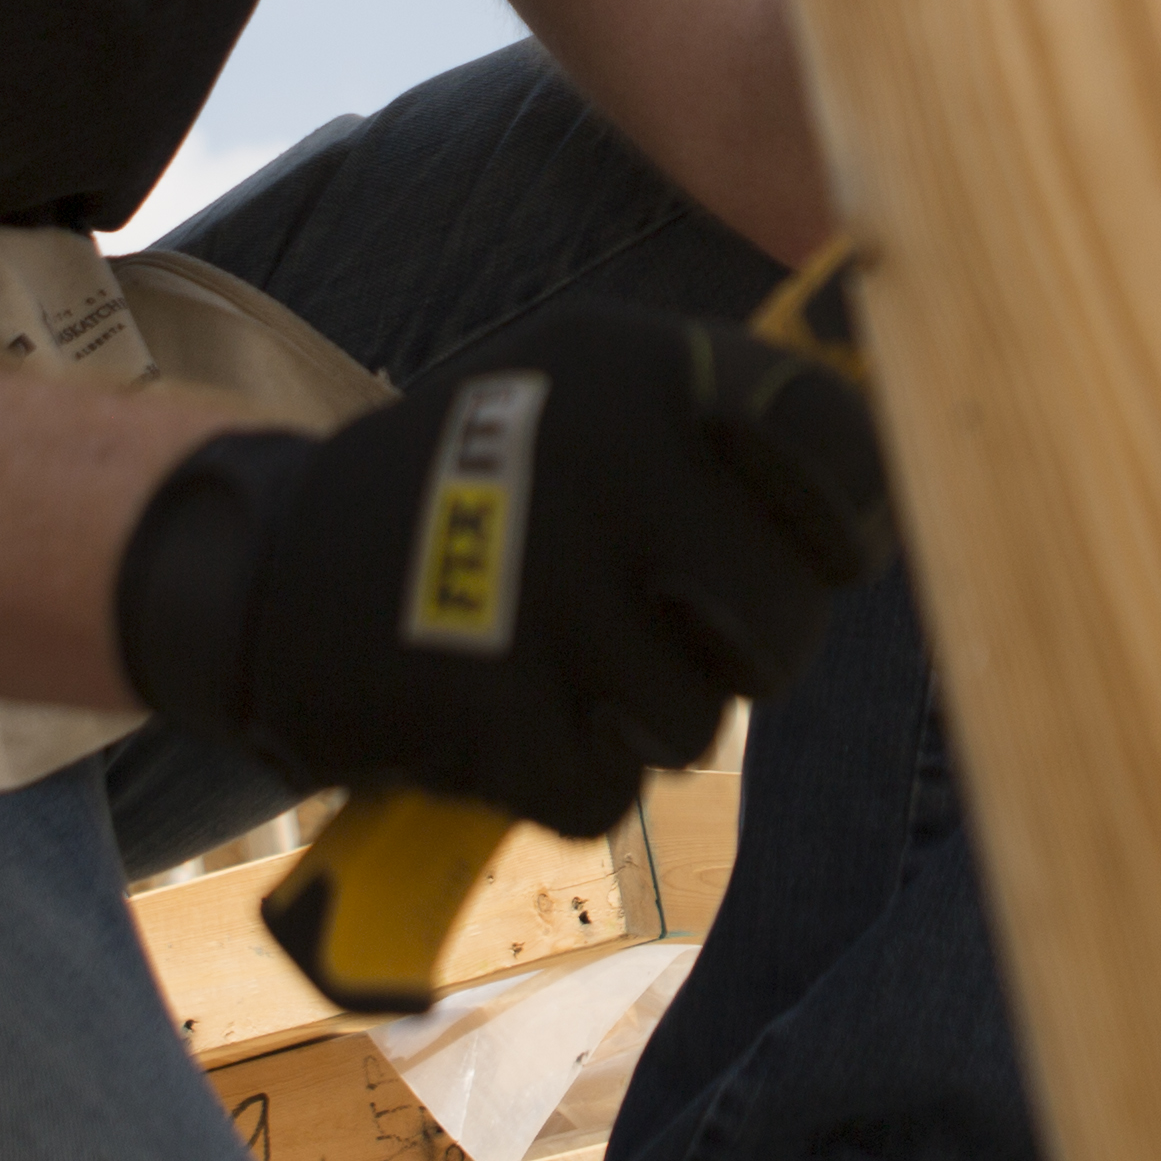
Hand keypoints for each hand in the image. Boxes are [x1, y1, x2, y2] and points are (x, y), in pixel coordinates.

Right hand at [113, 300, 895, 835]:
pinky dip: (560, 778)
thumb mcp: (588, 396)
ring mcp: (539, 584)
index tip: (828, 551)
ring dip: (640, 719)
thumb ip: (727, 428)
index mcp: (638, 368)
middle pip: (787, 621)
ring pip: (699, 724)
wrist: (267, 569)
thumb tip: (893, 477)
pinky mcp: (487, 704)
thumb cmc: (472, 491)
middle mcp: (600, 460)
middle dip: (744, 655)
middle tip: (670, 636)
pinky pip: (604, 792)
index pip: (832, 440)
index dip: (850, 520)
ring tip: (556, 660)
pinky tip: (503, 713)